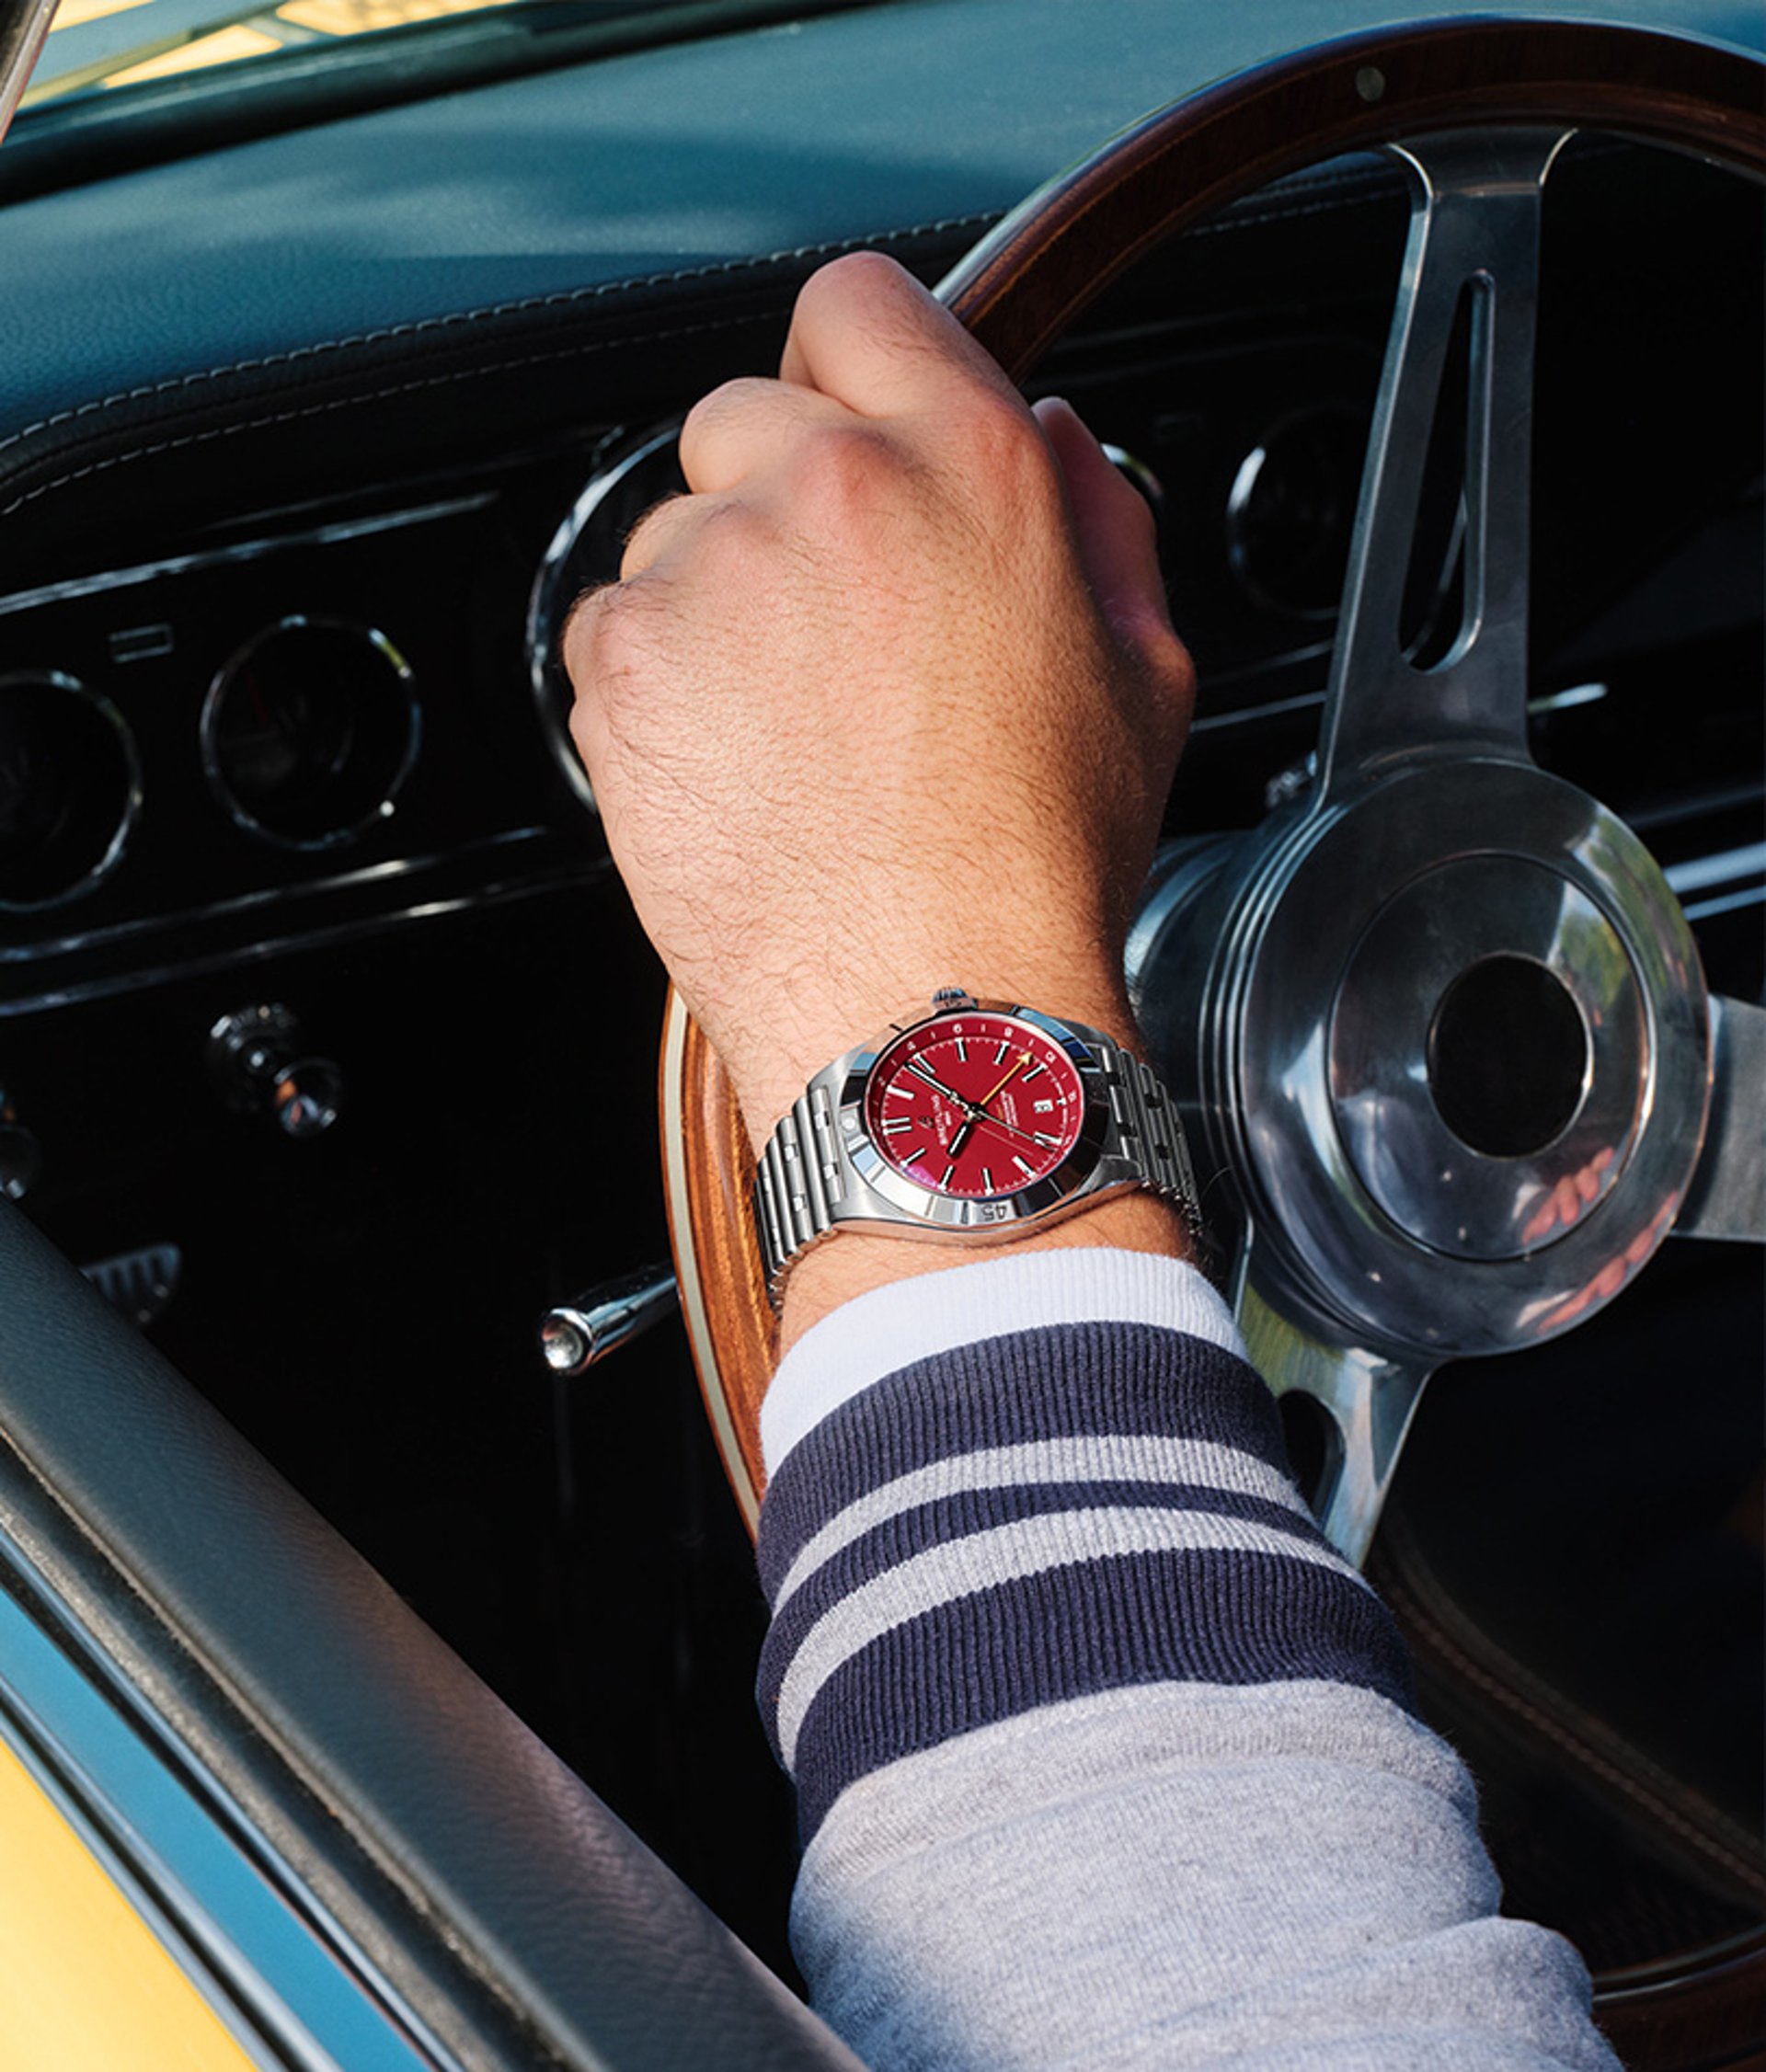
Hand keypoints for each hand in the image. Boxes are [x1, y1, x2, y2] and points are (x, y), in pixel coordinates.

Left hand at [565, 252, 1194, 1149]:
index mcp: (963, 466)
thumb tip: (1050, 433)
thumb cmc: (1033, 863)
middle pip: (743, 415)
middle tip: (830, 627)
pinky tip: (733, 762)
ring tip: (788, 728)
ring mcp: (712, 573)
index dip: (849, 361)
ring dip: (713, 602)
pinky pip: (610, 627)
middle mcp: (828, 489)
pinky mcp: (624, 663)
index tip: (846, 423)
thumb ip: (1096, 517)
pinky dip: (651, 682)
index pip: (856, 303)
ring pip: (673, 533)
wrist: (926, 1005)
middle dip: (776, 496)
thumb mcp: (1140, 673)